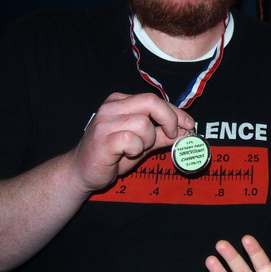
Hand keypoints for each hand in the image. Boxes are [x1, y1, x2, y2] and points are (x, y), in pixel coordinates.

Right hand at [70, 92, 193, 192]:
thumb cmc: (112, 155)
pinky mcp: (103, 140)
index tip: (188, 124)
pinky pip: (132, 140)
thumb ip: (161, 135)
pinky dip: (136, 149)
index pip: (154, 100)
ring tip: (138, 149)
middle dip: (169, 119)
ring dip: (149, 139)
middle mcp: (111, 107)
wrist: (82, 172)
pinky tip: (127, 154)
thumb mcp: (142, 143)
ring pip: (143, 123)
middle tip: (173, 135)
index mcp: (120, 102)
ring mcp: (105, 122)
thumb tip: (184, 131)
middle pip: (151, 102)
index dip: (175, 112)